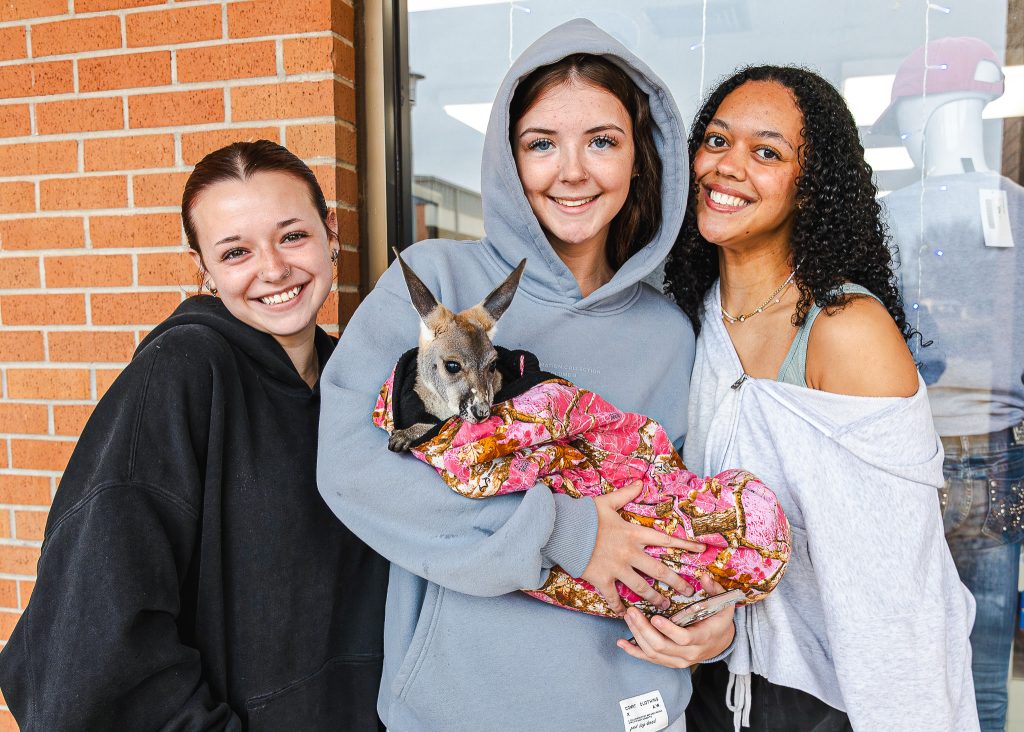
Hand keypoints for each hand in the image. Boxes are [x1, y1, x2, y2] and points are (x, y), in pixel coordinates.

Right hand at [580, 480, 705, 613]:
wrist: (562, 529)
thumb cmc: (584, 515)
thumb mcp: (607, 501)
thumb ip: (625, 494)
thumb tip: (640, 483)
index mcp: (633, 534)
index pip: (665, 540)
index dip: (684, 545)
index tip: (701, 550)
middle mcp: (629, 553)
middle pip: (659, 571)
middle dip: (676, 583)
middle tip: (689, 593)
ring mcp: (616, 568)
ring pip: (641, 588)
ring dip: (654, 598)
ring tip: (665, 607)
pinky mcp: (601, 579)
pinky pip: (613, 598)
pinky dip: (619, 608)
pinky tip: (626, 614)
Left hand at [616, 576, 736, 668]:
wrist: (721, 642)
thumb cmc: (719, 620)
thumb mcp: (722, 604)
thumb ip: (714, 590)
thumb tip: (704, 576)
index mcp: (704, 637)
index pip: (684, 638)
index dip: (668, 630)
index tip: (654, 617)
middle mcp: (690, 653)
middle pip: (662, 646)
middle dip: (644, 629)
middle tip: (632, 611)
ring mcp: (679, 660)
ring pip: (653, 653)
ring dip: (637, 635)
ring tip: (628, 617)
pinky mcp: (670, 662)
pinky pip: (649, 659)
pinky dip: (634, 651)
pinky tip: (621, 642)